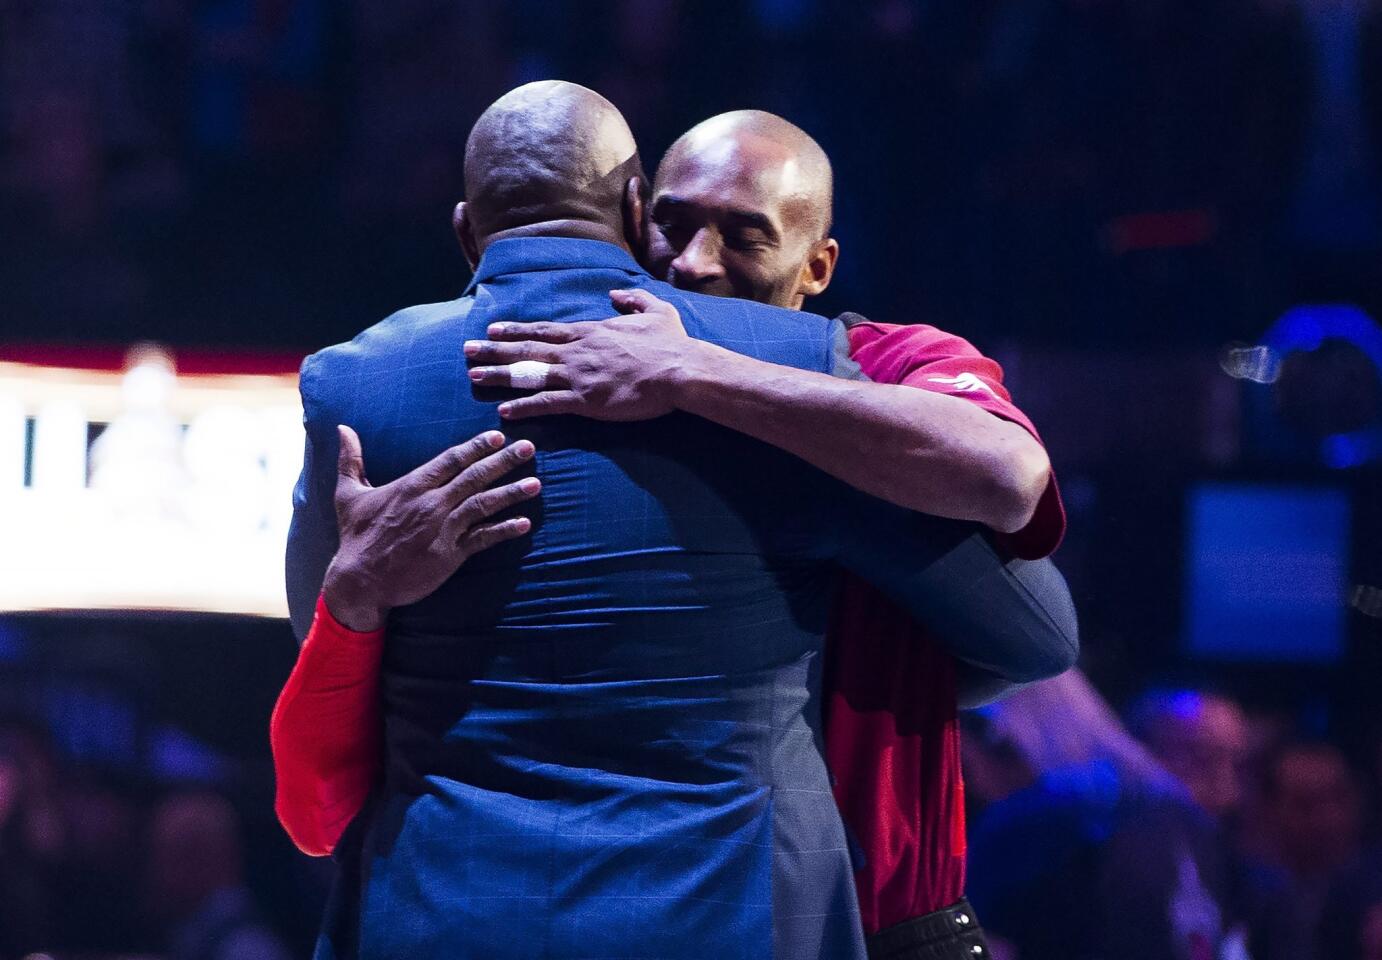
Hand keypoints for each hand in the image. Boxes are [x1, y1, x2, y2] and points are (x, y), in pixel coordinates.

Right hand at [321, 425, 539, 630]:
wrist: (358, 581)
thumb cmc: (355, 536)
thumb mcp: (348, 494)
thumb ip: (350, 459)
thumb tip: (342, 427)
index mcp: (412, 486)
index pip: (451, 460)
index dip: (476, 446)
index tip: (498, 436)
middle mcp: (431, 503)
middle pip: (474, 477)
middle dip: (504, 461)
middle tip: (529, 447)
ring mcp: (443, 529)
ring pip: (483, 505)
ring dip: (511, 493)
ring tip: (536, 483)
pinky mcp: (449, 555)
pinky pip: (482, 539)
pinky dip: (504, 531)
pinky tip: (524, 523)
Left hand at [464, 288, 697, 420]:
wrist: (680, 370)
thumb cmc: (671, 344)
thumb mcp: (656, 311)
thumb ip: (632, 300)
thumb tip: (615, 293)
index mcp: (591, 332)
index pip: (544, 330)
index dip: (516, 330)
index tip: (493, 329)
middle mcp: (577, 351)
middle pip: (527, 349)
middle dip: (494, 350)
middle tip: (467, 351)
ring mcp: (579, 376)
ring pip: (529, 374)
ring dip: (499, 376)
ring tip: (473, 377)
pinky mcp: (586, 401)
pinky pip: (546, 404)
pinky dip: (523, 407)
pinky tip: (503, 410)